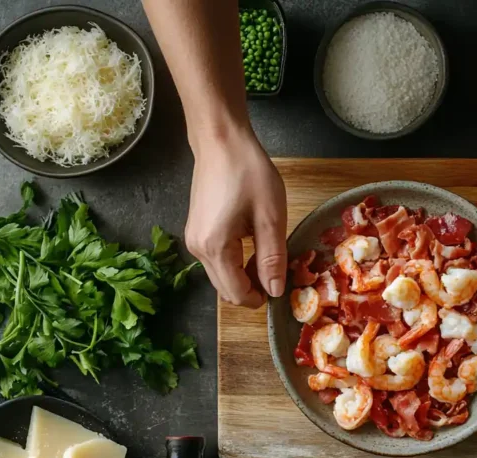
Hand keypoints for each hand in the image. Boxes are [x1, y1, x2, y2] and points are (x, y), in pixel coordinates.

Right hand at [184, 130, 287, 306]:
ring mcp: (194, 240)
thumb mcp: (270, 217)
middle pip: (226, 289)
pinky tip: (253, 243)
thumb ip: (272, 258)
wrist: (221, 140)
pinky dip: (236, 262)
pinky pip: (217, 260)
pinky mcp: (196, 231)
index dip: (260, 298)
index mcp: (215, 248)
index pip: (236, 293)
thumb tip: (275, 291)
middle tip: (279, 270)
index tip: (282, 287)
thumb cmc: (247, 172)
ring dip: (244, 275)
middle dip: (252, 288)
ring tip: (268, 253)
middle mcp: (198, 250)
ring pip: (221, 276)